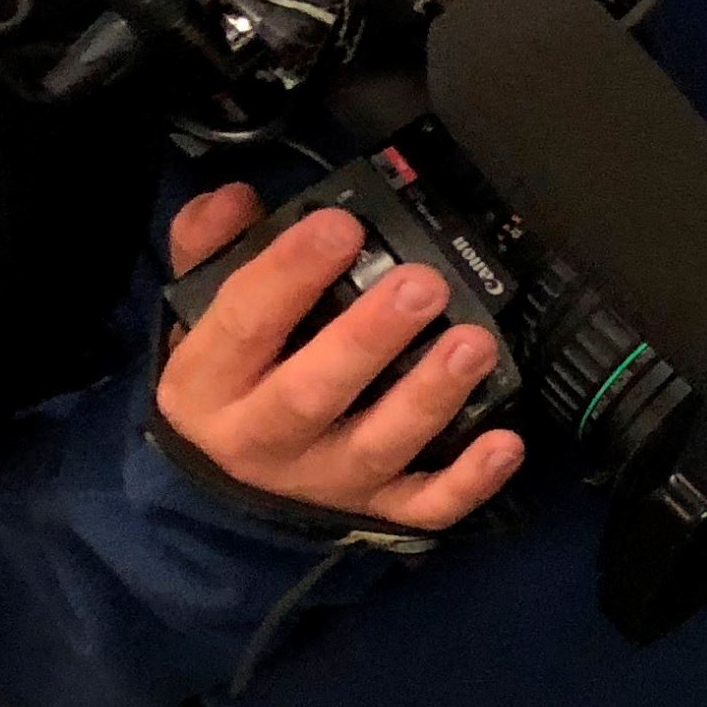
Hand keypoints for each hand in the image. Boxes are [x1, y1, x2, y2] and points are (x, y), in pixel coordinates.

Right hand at [156, 187, 524, 530]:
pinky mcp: (375, 508)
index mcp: (209, 381)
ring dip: (431, 395)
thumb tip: (236, 197)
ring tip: (474, 343)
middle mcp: (261, 438)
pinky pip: (425, 506)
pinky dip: (469, 480)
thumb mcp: (199, 309)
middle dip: (371, 337)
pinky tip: (507, 443)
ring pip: (380, 444)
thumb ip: (213, 249)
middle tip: (423, 286)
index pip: (244, 322)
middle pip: (314, 392)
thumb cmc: (231, 373)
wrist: (224, 474)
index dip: (290, 272)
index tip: (341, 225)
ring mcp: (325, 478)